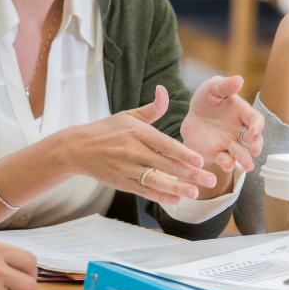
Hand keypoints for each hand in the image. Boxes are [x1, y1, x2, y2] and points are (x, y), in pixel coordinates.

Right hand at [59, 85, 217, 203]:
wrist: (77, 148)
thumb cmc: (106, 130)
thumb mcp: (127, 116)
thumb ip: (152, 108)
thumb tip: (164, 90)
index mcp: (136, 132)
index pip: (164, 144)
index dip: (183, 153)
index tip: (200, 160)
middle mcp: (132, 150)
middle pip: (165, 164)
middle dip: (190, 173)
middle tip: (211, 179)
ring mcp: (126, 168)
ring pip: (155, 180)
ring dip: (177, 187)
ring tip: (195, 193)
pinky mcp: (121, 182)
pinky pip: (144, 190)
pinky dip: (160, 196)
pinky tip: (176, 198)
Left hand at [181, 75, 264, 172]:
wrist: (191, 116)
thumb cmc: (207, 99)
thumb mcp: (213, 88)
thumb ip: (225, 85)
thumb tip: (239, 79)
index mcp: (242, 113)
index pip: (255, 120)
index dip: (257, 125)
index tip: (254, 129)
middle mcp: (239, 130)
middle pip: (253, 139)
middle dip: (256, 145)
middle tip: (255, 150)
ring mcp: (229, 143)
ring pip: (241, 153)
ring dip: (245, 159)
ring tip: (248, 166)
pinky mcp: (217, 152)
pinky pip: (224, 160)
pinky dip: (227, 163)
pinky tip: (228, 165)